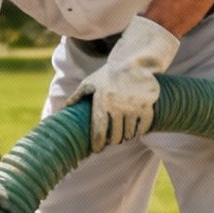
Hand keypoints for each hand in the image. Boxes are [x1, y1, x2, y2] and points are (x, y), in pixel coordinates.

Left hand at [70, 15, 179, 148]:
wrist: (135, 64)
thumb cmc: (109, 75)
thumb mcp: (91, 81)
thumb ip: (78, 95)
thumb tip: (65, 107)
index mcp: (102, 102)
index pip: (99, 131)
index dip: (98, 143)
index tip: (97, 148)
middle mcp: (118, 106)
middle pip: (115, 136)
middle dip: (112, 141)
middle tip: (111, 140)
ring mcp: (134, 107)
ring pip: (129, 134)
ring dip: (125, 137)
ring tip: (122, 135)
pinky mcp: (147, 106)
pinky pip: (143, 127)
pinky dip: (139, 131)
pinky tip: (134, 130)